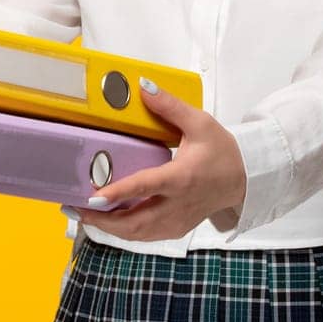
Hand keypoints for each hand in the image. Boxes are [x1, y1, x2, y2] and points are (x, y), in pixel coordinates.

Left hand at [75, 77, 246, 240]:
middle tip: (75, 207)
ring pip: (138, 234)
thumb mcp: (200, 122)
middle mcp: (178, 204)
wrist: (246, 179)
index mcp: (182, 177)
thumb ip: (169, 106)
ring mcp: (178, 221)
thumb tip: (143, 86)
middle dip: (103, 219)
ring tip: (84, 214)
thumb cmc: (223, 151)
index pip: (146, 187)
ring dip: (110, 228)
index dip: (118, 193)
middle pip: (136, 221)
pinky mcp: (177, 228)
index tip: (94, 195)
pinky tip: (108, 220)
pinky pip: (146, 235)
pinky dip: (124, 231)